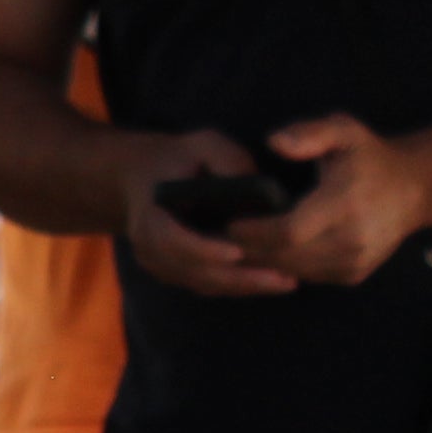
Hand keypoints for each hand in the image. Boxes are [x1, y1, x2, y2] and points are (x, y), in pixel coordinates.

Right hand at [116, 129, 302, 299]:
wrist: (145, 175)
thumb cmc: (181, 159)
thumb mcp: (204, 145)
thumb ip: (228, 161)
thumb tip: (258, 187)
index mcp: (149, 215)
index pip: (171, 240)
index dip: (204, 249)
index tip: (237, 252)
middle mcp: (148, 248)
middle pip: (195, 273)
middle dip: (240, 279)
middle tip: (283, 280)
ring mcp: (160, 266)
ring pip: (205, 285)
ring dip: (245, 286)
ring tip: (286, 282)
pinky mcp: (176, 274)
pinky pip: (208, 286)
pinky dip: (239, 286)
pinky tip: (271, 281)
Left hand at [230, 114, 429, 287]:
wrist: (414, 189)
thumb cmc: (369, 157)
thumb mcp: (343, 130)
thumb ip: (308, 133)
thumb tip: (274, 142)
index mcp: (346, 203)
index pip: (289, 230)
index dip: (255, 231)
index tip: (229, 222)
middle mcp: (353, 239)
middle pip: (287, 256)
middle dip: (250, 249)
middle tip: (221, 236)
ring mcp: (356, 261)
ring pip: (295, 271)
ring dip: (262, 261)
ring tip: (235, 245)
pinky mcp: (354, 274)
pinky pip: (309, 276)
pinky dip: (284, 267)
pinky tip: (265, 252)